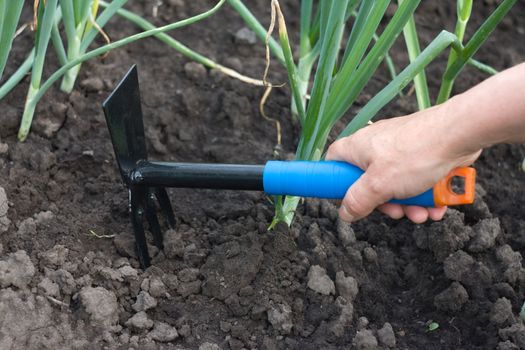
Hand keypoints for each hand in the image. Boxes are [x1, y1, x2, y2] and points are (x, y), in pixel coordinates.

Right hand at [326, 103, 480, 222]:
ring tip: (422, 213)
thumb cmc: (416, 153)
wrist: (460, 133)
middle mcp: (376, 146)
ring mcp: (399, 149)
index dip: (335, 182)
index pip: (334, 162)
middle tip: (396, 212)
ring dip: (409, 204)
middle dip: (384, 203)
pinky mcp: (420, 153)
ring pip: (396, 184)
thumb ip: (358, 201)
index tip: (347, 200)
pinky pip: (416, 179)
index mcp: (358, 148)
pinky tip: (435, 205)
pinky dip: (424, 194)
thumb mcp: (380, 185)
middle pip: (368, 181)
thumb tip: (344, 213)